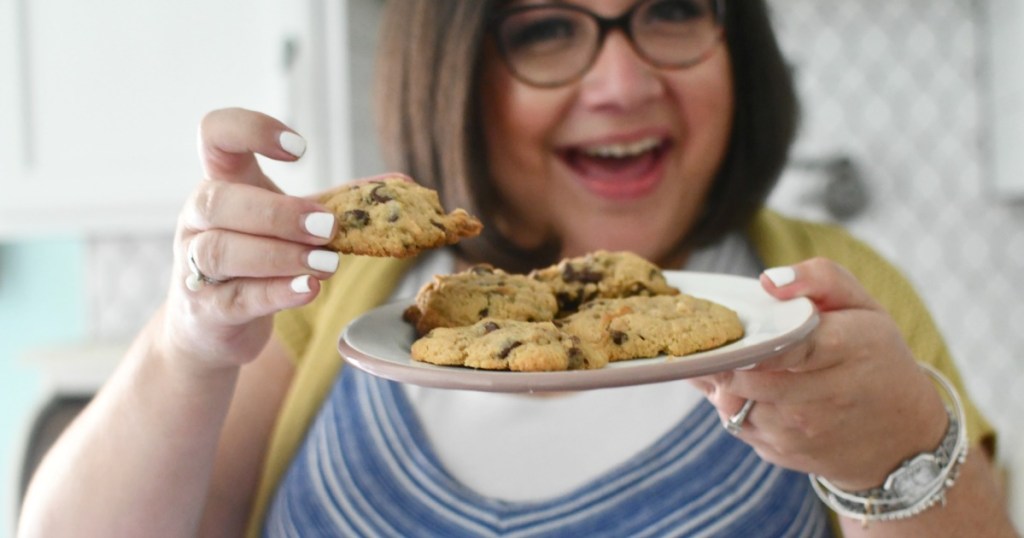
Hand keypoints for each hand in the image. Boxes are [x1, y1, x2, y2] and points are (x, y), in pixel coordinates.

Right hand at [162, 108, 339, 373]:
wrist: (211, 326)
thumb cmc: (255, 260)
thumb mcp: (291, 223)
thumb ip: (339, 202)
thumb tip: (403, 185)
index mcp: (221, 182)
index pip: (215, 133)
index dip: (251, 129)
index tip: (299, 148)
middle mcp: (198, 219)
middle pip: (218, 200)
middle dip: (277, 212)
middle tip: (326, 227)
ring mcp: (194, 266)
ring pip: (222, 250)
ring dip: (280, 255)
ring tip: (326, 264)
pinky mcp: (207, 310)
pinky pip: (237, 297)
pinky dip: (276, 294)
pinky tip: (309, 289)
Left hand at [690, 258, 948, 489]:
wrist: (903, 436)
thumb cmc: (876, 357)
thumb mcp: (862, 306)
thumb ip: (818, 278)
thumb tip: (768, 280)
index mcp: (846, 347)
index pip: (782, 343)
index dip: (748, 337)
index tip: (731, 326)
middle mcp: (824, 396)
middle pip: (744, 376)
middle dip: (723, 358)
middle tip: (720, 341)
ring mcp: (803, 431)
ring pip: (732, 402)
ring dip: (724, 383)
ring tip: (735, 364)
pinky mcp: (786, 453)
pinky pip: (736, 425)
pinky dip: (733, 405)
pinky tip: (748, 391)